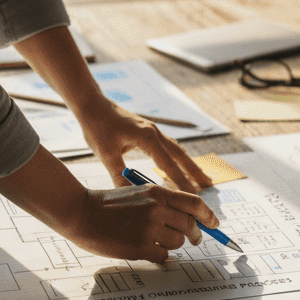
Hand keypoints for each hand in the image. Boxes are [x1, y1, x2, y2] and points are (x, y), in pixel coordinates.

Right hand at [71, 183, 218, 262]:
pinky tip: (146, 251)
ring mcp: (149, 228)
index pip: (195, 203)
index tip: (215, 224)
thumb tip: (187, 220)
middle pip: (190, 226)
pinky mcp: (140, 246)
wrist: (81, 212)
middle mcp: (157, 209)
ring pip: (178, 243)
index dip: (209, 216)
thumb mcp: (138, 194)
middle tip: (193, 240)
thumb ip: (161, 203)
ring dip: (171, 246)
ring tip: (154, 241)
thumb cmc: (107, 205)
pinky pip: (163, 257)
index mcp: (157, 193)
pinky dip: (159, 257)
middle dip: (194, 235)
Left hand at [78, 100, 212, 192]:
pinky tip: (179, 165)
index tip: (192, 196)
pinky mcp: (148, 130)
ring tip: (201, 177)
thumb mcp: (106, 154)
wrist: (92, 103)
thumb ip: (119, 176)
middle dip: (195, 171)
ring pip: (176, 150)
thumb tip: (130, 196)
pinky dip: (177, 158)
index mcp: (147, 137)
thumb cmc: (97, 126)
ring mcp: (153, 130)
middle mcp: (154, 132)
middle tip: (208, 185)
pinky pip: (168, 146)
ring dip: (189, 164)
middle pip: (181, 155)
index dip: (181, 182)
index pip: (169, 165)